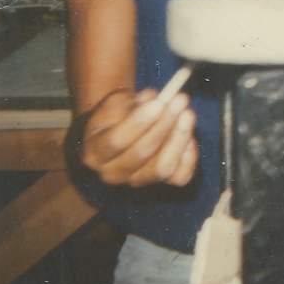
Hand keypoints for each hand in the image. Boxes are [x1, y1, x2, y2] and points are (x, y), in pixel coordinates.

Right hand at [79, 88, 197, 187]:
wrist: (120, 132)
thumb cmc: (116, 116)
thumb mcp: (116, 103)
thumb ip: (131, 101)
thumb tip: (153, 98)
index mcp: (95, 153)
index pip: (116, 141)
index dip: (138, 122)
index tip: (158, 102)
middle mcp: (113, 173)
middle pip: (141, 154)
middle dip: (163, 124)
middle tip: (179, 100)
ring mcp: (137, 182)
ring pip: (162, 168)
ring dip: (179, 138)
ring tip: (187, 114)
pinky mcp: (160, 185)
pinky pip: (180, 176)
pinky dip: (188, 156)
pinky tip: (189, 134)